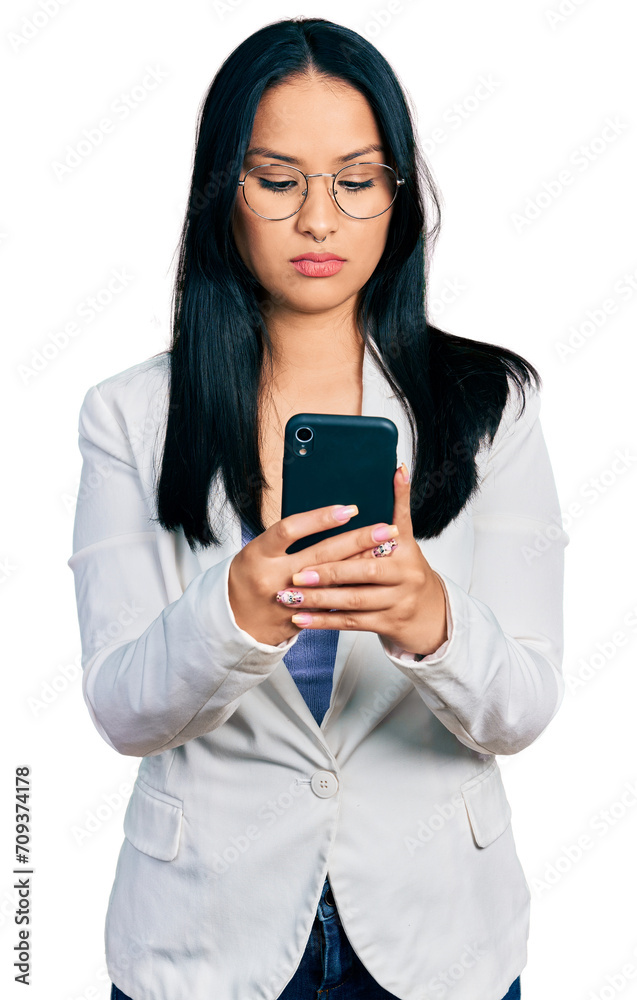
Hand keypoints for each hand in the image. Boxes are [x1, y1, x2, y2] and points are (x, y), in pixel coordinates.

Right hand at [227, 500, 398, 646]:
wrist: (235, 622)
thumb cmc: (250, 576)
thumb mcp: (257, 551)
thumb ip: (286, 538)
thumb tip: (327, 515)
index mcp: (258, 554)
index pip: (289, 530)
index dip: (319, 519)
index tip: (349, 509)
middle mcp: (272, 577)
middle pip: (320, 555)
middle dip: (357, 541)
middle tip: (385, 529)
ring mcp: (287, 601)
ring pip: (332, 582)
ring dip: (361, 565)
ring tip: (388, 551)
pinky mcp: (300, 618)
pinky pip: (331, 603)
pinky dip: (352, 588)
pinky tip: (374, 579)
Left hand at [284, 462, 447, 657]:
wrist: (429, 611)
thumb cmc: (407, 567)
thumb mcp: (407, 536)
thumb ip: (399, 504)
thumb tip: (399, 468)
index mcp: (407, 552)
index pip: (374, 544)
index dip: (350, 542)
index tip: (319, 546)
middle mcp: (406, 578)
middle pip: (362, 576)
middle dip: (327, 575)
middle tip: (295, 576)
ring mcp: (397, 604)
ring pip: (353, 603)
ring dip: (319, 601)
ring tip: (290, 598)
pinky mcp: (387, 625)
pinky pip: (351, 623)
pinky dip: (324, 622)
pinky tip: (302, 620)